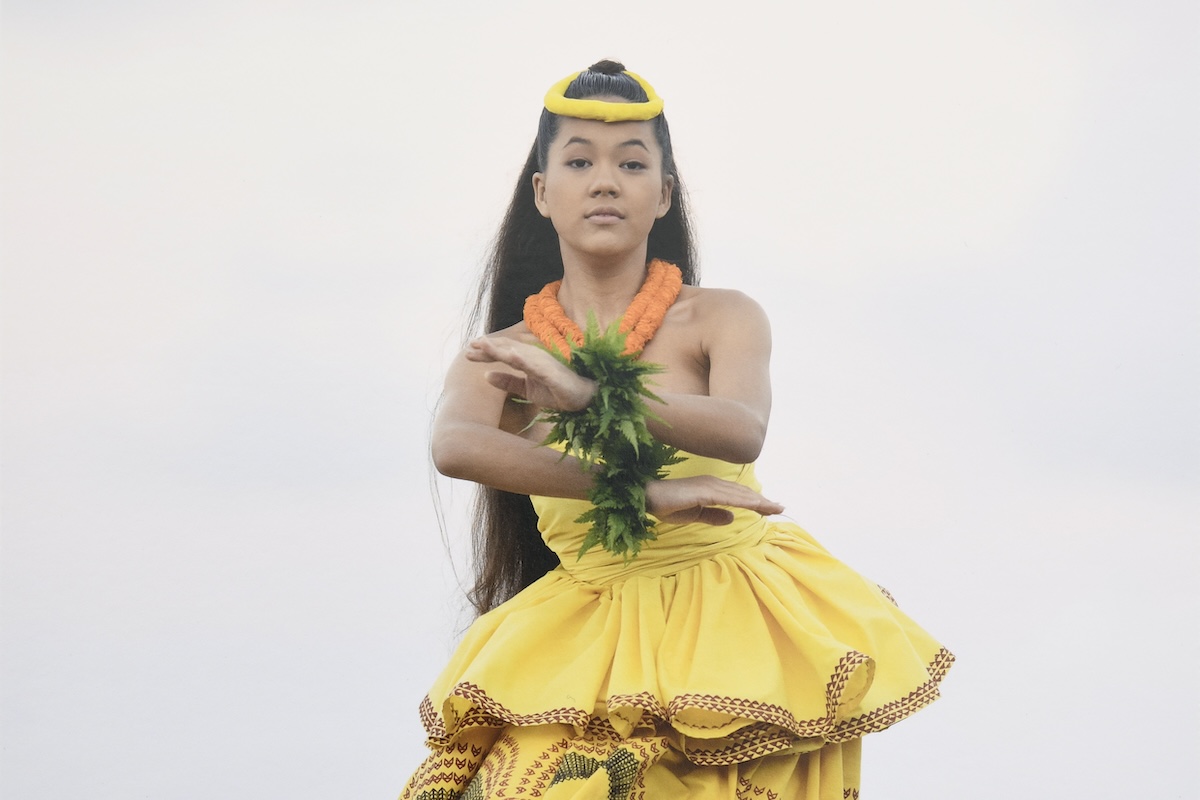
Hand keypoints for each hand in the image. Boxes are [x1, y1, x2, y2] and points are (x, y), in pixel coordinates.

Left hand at [466, 337, 595, 411]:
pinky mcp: (553, 373)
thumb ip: (508, 382)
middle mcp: (534, 357)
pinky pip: (536, 365)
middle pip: (508, 349)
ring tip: (483, 345)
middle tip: (469, 347)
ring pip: (519, 354)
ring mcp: (544, 363)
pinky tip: (511, 355)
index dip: (486, 353)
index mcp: (528, 361)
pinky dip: (524, 359)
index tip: (468, 353)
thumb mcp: (527, 389)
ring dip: (501, 348)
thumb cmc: (557, 391)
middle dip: (488, 348)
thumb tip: (486, 376)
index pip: (504, 353)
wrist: (584, 400)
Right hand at [645, 475, 784, 525]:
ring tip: (775, 508)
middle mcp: (713, 483)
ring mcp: (709, 486)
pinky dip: (745, 502)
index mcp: (711, 488)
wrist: (648, 499)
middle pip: (743, 494)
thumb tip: (732, 518)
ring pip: (740, 495)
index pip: (738, 496)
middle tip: (781, 508)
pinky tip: (757, 507)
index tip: (771, 508)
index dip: (756, 501)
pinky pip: (729, 499)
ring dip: (759, 501)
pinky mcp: (704, 492)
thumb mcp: (695, 515)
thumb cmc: (668, 505)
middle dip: (763, 501)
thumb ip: (713, 516)